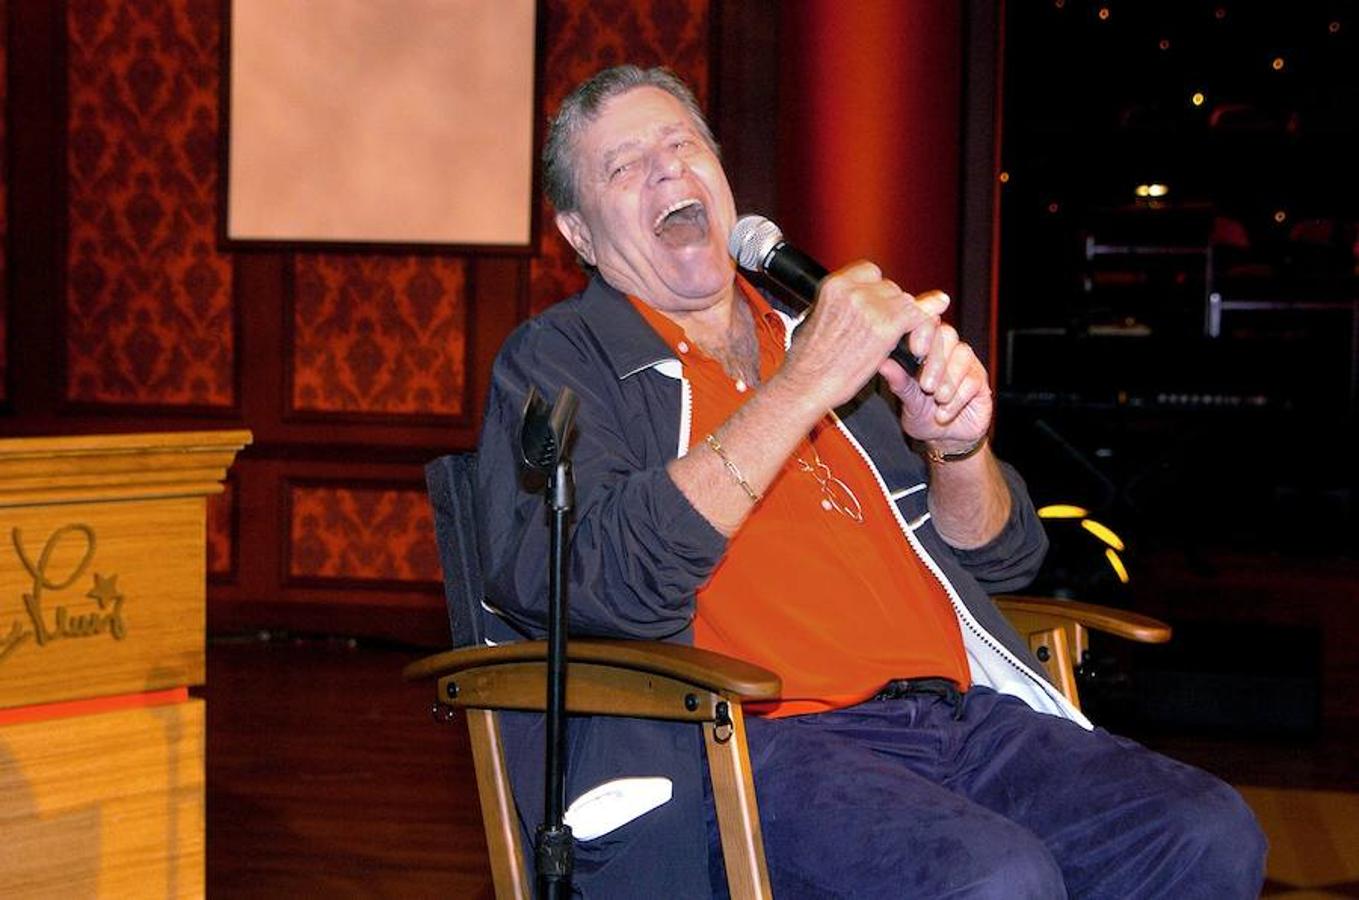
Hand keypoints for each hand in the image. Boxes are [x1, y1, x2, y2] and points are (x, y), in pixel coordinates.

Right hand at [781, 261, 949, 410]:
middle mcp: (853, 290)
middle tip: (889, 332)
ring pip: (906, 302)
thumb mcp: (814, 321)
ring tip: (899, 343)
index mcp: (834, 285)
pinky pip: (918, 317)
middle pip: (891, 288)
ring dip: (906, 322)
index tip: (878, 307)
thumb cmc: (806, 362)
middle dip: (892, 309)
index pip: (871, 272)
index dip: (878, 291)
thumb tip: (848, 309)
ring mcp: (871, 306)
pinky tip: (917, 344)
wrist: (805, 385)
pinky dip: (921, 329)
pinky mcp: (887, 326)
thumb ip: (837, 308)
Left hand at [877, 291, 992, 450]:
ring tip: (937, 399)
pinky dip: (957, 398)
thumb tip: (883, 363)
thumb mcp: (907, 400)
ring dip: (949, 380)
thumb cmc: (923, 414)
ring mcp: (967, 363)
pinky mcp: (980, 380)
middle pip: (947, 336)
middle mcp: (948, 350)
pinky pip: (973, 380)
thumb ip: (899, 381)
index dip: (924, 331)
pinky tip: (944, 413)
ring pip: (963, 356)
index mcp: (926, 347)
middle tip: (926, 386)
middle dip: (936, 362)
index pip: (928, 324)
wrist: (943, 438)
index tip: (917, 350)